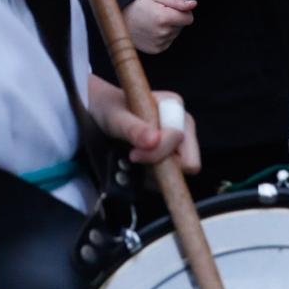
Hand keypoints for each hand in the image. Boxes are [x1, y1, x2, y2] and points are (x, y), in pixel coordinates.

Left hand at [87, 74, 201, 173]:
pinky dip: (149, 177)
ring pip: (177, 175)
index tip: (133, 153)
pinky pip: (167, 181)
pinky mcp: (170, 160)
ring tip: (132, 157)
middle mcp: (182, 126)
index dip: (158, 151)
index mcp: (175, 107)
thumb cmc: (110, 108)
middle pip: (186, 162)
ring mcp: (177, 145)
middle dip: (160, 166)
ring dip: (152, 173)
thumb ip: (134, 128)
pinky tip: (136, 165)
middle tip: (133, 157)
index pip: (180, 140)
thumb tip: (154, 140)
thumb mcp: (116, 117)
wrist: (101, 114)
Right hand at [123, 0, 195, 53]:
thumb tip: (193, 4)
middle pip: (182, 26)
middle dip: (175, 19)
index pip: (189, 18)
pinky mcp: (156, 50)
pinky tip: (152, 31)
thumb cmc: (139, 6)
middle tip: (159, 14)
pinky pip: (168, 42)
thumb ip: (177, 2)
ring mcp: (159, 43)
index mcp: (164, 18)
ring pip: (175, 34)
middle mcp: (163, 33)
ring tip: (154, 22)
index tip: (173, 9)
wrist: (120, 20)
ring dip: (169, 28)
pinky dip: (163, 36)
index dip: (184, 12)